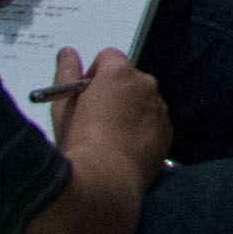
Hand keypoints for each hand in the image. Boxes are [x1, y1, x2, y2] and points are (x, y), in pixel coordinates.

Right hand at [41, 46, 170, 181]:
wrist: (104, 181)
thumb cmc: (80, 141)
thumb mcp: (64, 105)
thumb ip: (67, 73)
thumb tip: (68, 52)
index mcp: (119, 73)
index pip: (109, 57)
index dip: (94, 75)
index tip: (85, 95)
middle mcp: (146, 84)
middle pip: (129, 79)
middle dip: (114, 92)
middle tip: (96, 118)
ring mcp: (160, 109)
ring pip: (143, 102)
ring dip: (130, 111)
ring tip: (110, 138)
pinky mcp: (167, 133)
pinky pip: (154, 123)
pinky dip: (143, 130)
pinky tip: (125, 149)